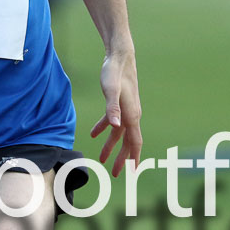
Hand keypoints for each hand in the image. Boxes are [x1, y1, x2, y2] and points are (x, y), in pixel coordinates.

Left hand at [90, 46, 142, 176]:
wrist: (119, 56)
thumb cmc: (114, 72)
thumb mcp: (110, 90)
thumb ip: (112, 109)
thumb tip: (115, 127)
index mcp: (132, 115)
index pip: (135, 142)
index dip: (133, 158)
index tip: (132, 173)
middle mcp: (132, 114)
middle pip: (128, 141)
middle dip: (122, 158)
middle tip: (116, 173)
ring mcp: (126, 109)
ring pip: (120, 133)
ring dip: (112, 146)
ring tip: (102, 158)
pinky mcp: (119, 103)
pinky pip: (113, 121)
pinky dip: (104, 128)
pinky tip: (94, 134)